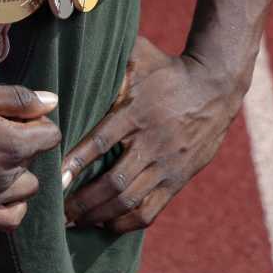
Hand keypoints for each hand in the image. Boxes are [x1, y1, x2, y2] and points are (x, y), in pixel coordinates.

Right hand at [0, 83, 61, 231]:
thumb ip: (17, 99)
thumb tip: (50, 102)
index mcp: (11, 144)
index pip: (50, 135)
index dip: (37, 121)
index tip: (17, 115)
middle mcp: (4, 176)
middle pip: (36, 160)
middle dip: (23, 144)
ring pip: (26, 189)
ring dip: (18, 173)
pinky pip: (10, 219)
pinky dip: (12, 206)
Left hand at [61, 36, 243, 233]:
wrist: (215, 87)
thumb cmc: (167, 70)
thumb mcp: (139, 58)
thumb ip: (109, 61)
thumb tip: (75, 47)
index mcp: (138, 112)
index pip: (103, 141)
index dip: (77, 162)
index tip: (56, 178)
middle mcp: (152, 143)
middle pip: (115, 182)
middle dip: (84, 202)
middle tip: (59, 212)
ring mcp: (167, 165)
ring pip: (131, 201)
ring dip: (100, 216)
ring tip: (76, 222)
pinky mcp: (178, 179)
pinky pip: (151, 210)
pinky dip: (126, 222)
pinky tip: (107, 224)